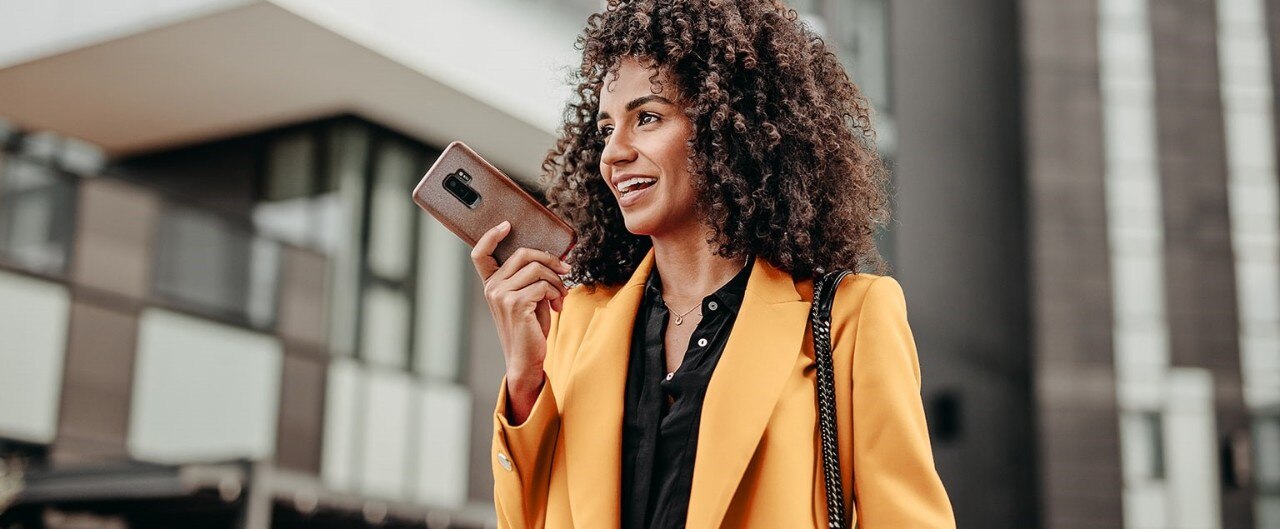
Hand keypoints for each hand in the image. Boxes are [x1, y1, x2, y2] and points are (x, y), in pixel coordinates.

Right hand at [470, 221, 570, 421]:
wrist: (526, 359)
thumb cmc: (529, 329)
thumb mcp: (528, 298)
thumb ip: (531, 278)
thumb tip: (555, 260)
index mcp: (491, 284)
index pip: (480, 253)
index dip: (491, 236)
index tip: (507, 225)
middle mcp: (492, 287)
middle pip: (523, 253)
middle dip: (550, 260)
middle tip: (566, 271)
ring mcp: (501, 295)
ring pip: (536, 268)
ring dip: (557, 280)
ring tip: (561, 296)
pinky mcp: (515, 304)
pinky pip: (543, 285)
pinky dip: (556, 293)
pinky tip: (557, 306)